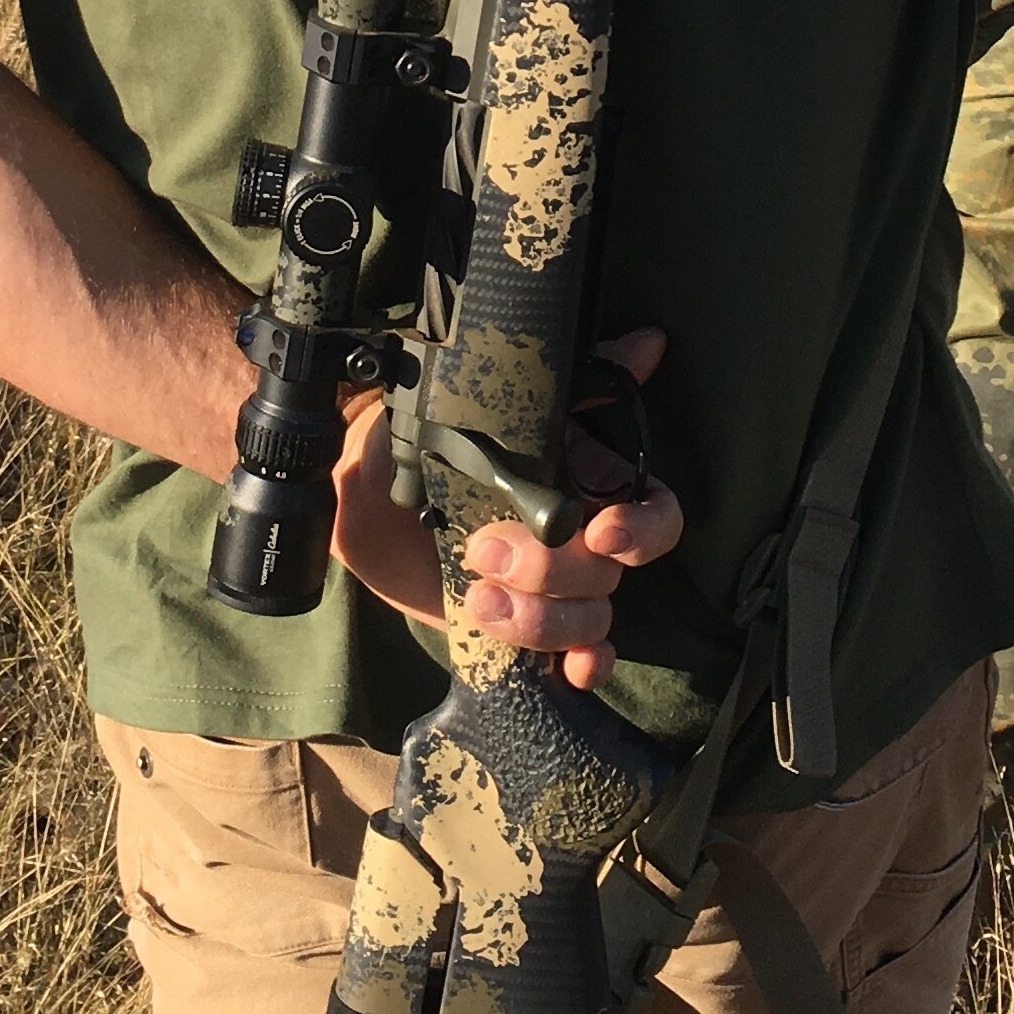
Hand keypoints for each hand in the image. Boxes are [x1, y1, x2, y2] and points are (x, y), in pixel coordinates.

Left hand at [332, 329, 681, 688]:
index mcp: (579, 480)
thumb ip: (554, 372)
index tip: (602, 530)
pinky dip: (581, 667)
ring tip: (478, 597)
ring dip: (542, 618)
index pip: (654, 512)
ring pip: (591, 618)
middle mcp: (577, 537)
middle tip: (486, 548)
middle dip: (557, 571)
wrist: (359, 494)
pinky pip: (573, 659)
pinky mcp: (522, 630)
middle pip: (613, 572)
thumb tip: (648, 342)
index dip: (643, 528)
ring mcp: (551, 589)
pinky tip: (567, 671)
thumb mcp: (466, 393)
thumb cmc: (417, 433)